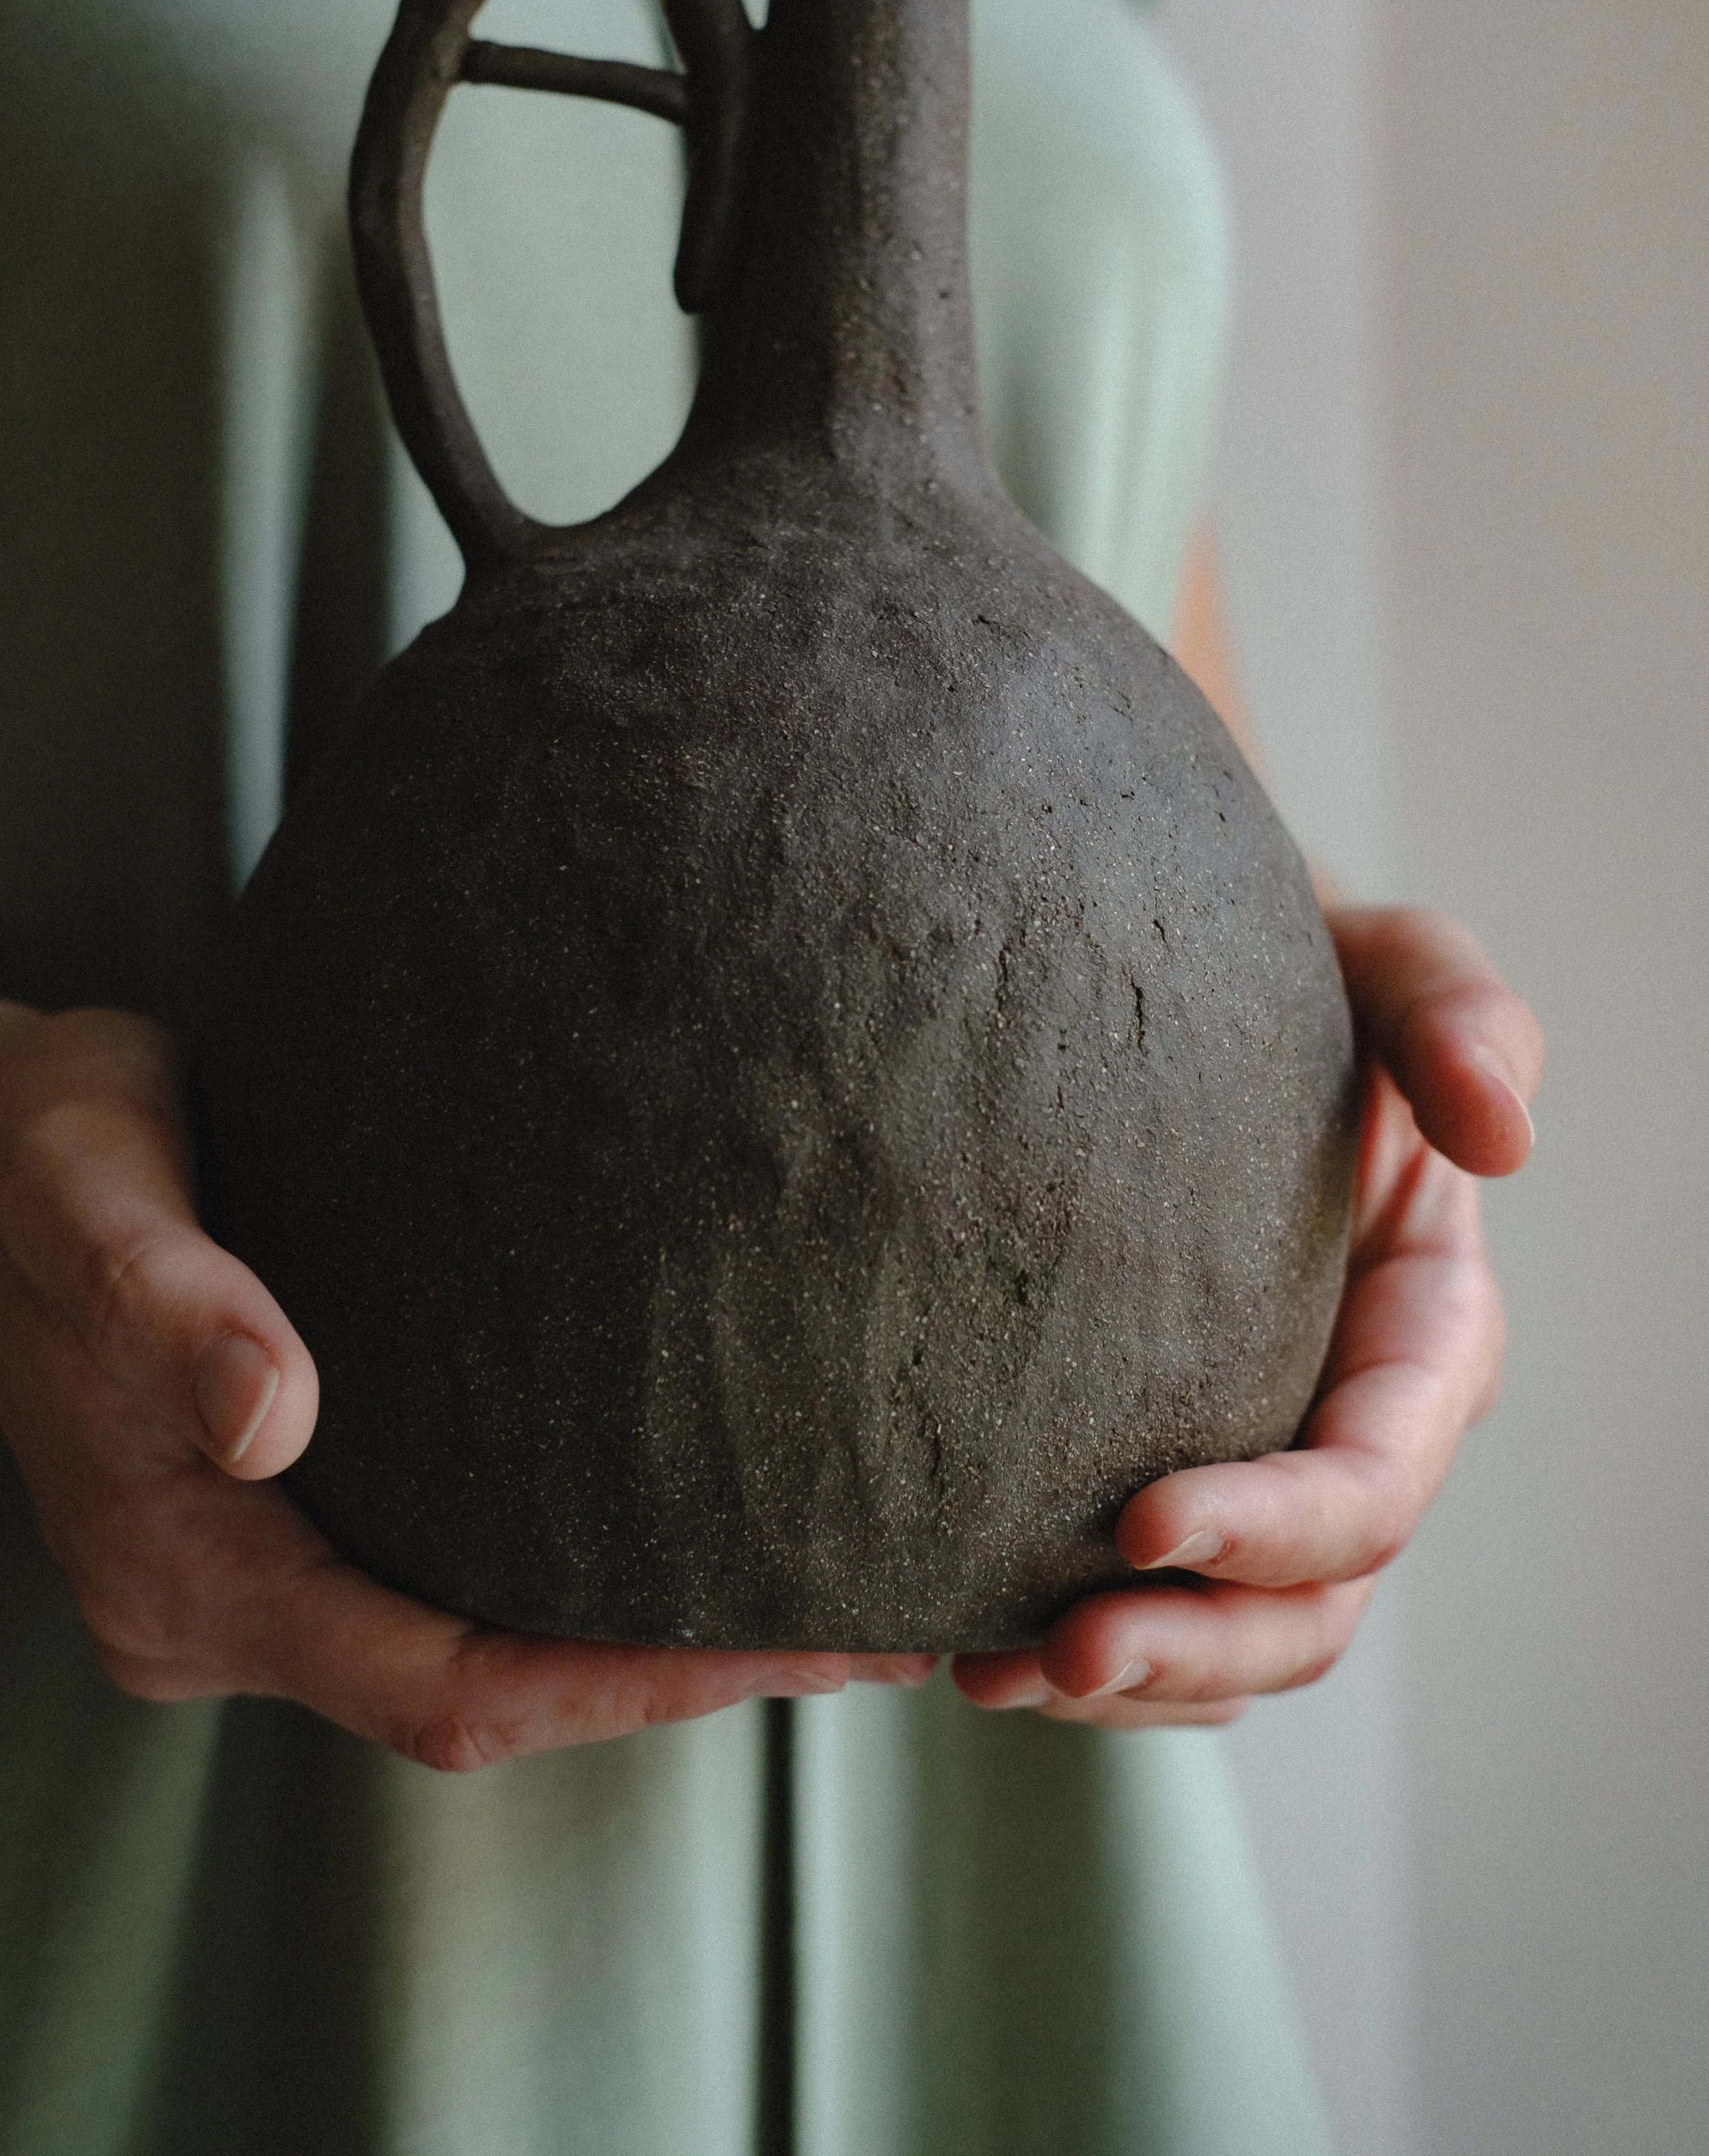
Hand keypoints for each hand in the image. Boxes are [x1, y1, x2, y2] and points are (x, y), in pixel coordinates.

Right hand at [0, 1005, 930, 1768]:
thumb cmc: (35, 1151)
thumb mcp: (81, 1187)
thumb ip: (162, 1300)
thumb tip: (270, 1418)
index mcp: (184, 1575)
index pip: (444, 1688)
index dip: (626, 1686)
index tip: (791, 1647)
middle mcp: (220, 1610)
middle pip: (489, 1695)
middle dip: (682, 1677)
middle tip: (874, 1627)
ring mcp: (254, 1577)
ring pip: (480, 1652)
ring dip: (646, 1635)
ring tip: (826, 1584)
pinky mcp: (287, 1521)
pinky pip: (458, 1583)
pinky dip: (582, 1573)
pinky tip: (691, 1512)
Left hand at [952, 905, 1542, 1726]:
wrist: (1174, 990)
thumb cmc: (1297, 978)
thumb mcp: (1389, 963)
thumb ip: (1460, 1018)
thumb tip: (1504, 1139)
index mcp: (1422, 1339)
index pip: (1372, 1481)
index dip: (1275, 1529)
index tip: (1135, 1524)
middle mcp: (1350, 1427)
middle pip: (1307, 1607)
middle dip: (1191, 1647)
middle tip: (1049, 1654)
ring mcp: (1263, 1466)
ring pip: (1230, 1642)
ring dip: (1122, 1686)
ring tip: (979, 1674)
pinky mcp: (1168, 1471)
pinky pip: (1155, 1613)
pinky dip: (1076, 1649)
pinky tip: (959, 1640)